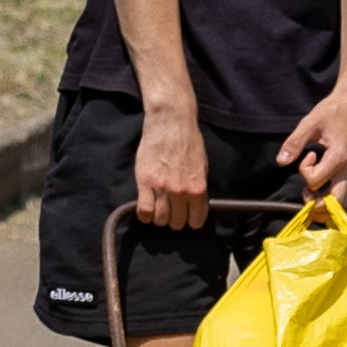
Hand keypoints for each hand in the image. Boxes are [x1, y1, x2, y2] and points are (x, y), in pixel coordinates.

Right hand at [134, 106, 209, 231]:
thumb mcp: (202, 167)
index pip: (195, 221)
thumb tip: (196, 206)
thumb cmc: (189, 141)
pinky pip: (144, 212)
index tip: (186, 216)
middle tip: (171, 209)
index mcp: (197, 188)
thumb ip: (198, 188)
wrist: (171, 122)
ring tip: (158, 206)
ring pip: (160, 220)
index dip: (191, 221)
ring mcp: (161, 188)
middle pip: (176, 223)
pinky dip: (145, 215)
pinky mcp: (145, 182)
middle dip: (174, 219)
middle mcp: (180, 192)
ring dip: (159, 217)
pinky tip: (146, 207)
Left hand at [275, 88, 346, 203]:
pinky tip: (318, 186)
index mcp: (338, 158)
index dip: (304, 171)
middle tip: (304, 193)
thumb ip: (295, 142)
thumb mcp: (310, 122)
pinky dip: (329, 198)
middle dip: (316, 205)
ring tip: (310, 190)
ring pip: (341, 203)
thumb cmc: (333, 111)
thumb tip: (281, 161)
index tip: (307, 154)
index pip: (315, 181)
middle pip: (335, 205)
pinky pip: (341, 195)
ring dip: (323, 204)